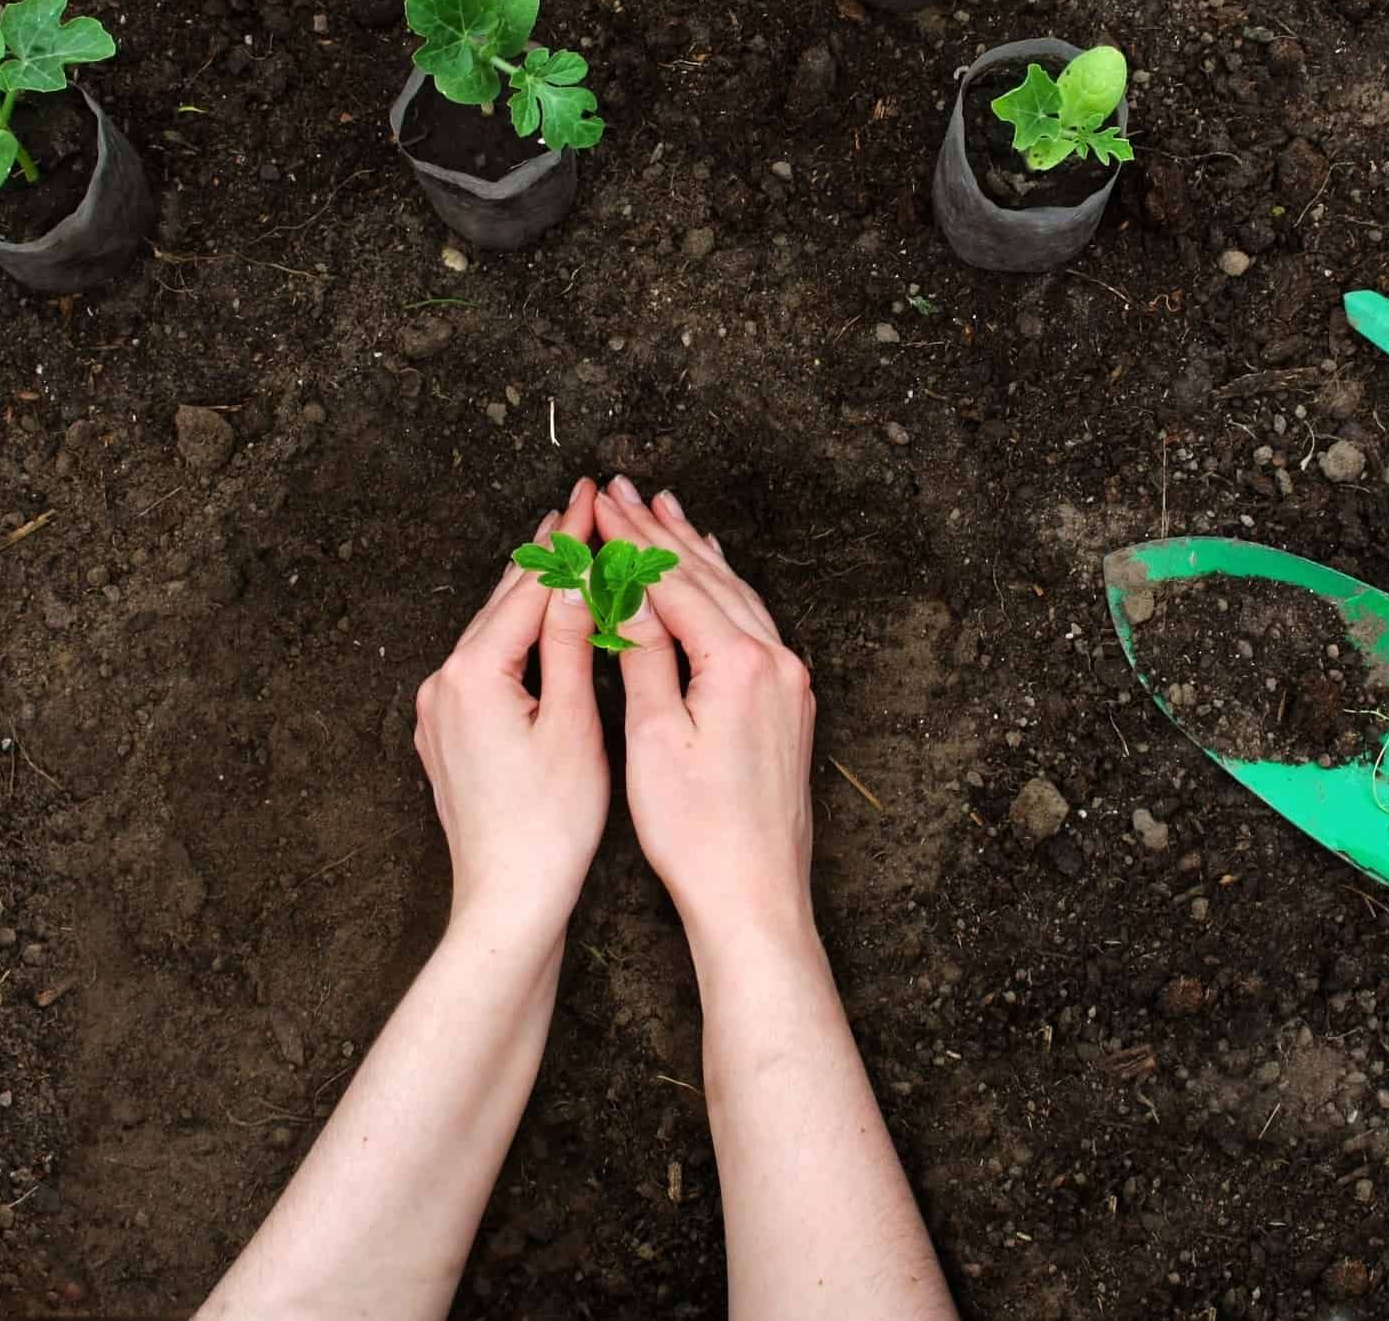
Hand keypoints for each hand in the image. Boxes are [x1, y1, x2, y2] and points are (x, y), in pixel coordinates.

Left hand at [413, 478, 608, 943]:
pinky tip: (540, 628)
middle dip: (545, 556)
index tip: (589, 499)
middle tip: (578, 508)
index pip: (529, 588)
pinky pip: (482, 666)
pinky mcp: (446, 736)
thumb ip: (573, 645)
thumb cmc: (549, 826)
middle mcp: (444, 684)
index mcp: (475, 674)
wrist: (506, 901)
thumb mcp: (574, 724)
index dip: (566, 540)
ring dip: (530, 594)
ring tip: (563, 551)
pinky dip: (515, 638)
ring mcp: (439, 712)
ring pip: (490, 633)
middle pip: (502, 603)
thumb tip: (578, 580)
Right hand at [593, 477, 818, 962]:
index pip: (674, 582)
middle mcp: (776, 661)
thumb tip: (627, 593)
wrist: (755, 898)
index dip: (630, 541)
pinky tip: (713, 573)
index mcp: (739, 663)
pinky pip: (755, 622)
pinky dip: (725, 589)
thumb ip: (644, 656)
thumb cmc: (697, 834)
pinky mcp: (790, 703)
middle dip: (661, 531)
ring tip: (664, 510)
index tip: (598, 505)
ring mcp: (790, 681)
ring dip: (696, 552)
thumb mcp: (653, 739)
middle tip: (622, 489)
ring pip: (736, 594)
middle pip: (709, 577)